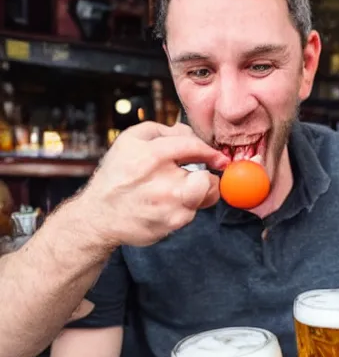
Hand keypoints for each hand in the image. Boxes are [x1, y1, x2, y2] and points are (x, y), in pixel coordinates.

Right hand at [76, 123, 227, 248]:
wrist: (100, 215)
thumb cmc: (116, 176)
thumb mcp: (130, 141)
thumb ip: (162, 131)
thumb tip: (190, 133)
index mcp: (152, 156)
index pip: (193, 147)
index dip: (210, 153)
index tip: (219, 159)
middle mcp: (163, 182)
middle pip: (207, 181)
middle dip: (207, 180)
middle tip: (196, 179)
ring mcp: (169, 206)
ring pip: (203, 199)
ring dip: (197, 195)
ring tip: (175, 194)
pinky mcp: (172, 224)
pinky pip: (191, 214)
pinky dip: (183, 209)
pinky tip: (165, 206)